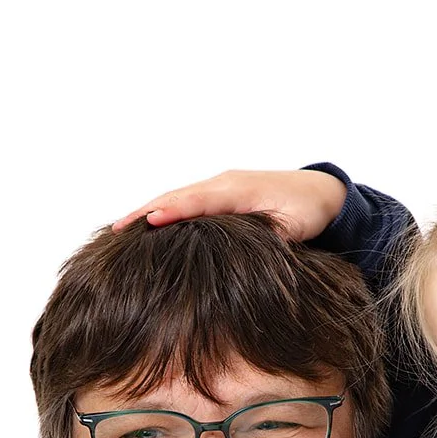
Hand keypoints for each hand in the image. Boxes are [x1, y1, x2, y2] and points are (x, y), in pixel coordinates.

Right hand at [112, 168, 346, 240]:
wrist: (320, 192)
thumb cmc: (307, 210)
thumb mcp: (292, 227)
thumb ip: (266, 237)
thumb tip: (244, 254)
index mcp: (239, 189)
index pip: (199, 200)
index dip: (173, 211)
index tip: (149, 221)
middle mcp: (224, 182)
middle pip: (178, 195)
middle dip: (146, 210)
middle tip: (116, 229)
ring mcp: (220, 185)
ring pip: (178, 197)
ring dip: (149, 210)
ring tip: (119, 228)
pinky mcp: (219, 193)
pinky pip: (186, 200)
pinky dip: (164, 209)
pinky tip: (146, 224)